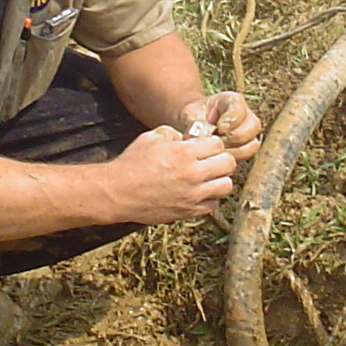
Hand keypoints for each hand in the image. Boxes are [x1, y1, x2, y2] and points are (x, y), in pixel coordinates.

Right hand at [108, 124, 239, 224]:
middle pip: (228, 163)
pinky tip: (199, 193)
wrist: (117, 193)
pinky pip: (213, 205)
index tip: (205, 147)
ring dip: (219, 179)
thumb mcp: (151, 138)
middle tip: (211, 161)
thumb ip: (172, 134)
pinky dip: (210, 198)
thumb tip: (185, 137)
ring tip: (208, 178)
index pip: (218, 144)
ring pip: (226, 185)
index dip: (212, 143)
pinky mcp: (188, 211)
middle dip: (221, 159)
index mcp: (184, 152)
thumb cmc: (131, 164)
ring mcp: (192, 195)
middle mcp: (193, 174)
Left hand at [175, 91, 262, 165]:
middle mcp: (246, 115)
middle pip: (253, 126)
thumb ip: (194, 124)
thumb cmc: (194, 117)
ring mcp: (249, 132)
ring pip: (252, 144)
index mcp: (232, 100)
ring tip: (218, 150)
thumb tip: (199, 137)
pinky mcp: (247, 147)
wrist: (196, 127)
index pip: (240, 109)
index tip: (218, 128)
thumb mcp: (190, 115)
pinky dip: (233, 158)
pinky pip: (247, 156)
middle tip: (218, 141)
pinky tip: (219, 157)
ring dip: (234, 150)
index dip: (230, 120)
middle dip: (233, 137)